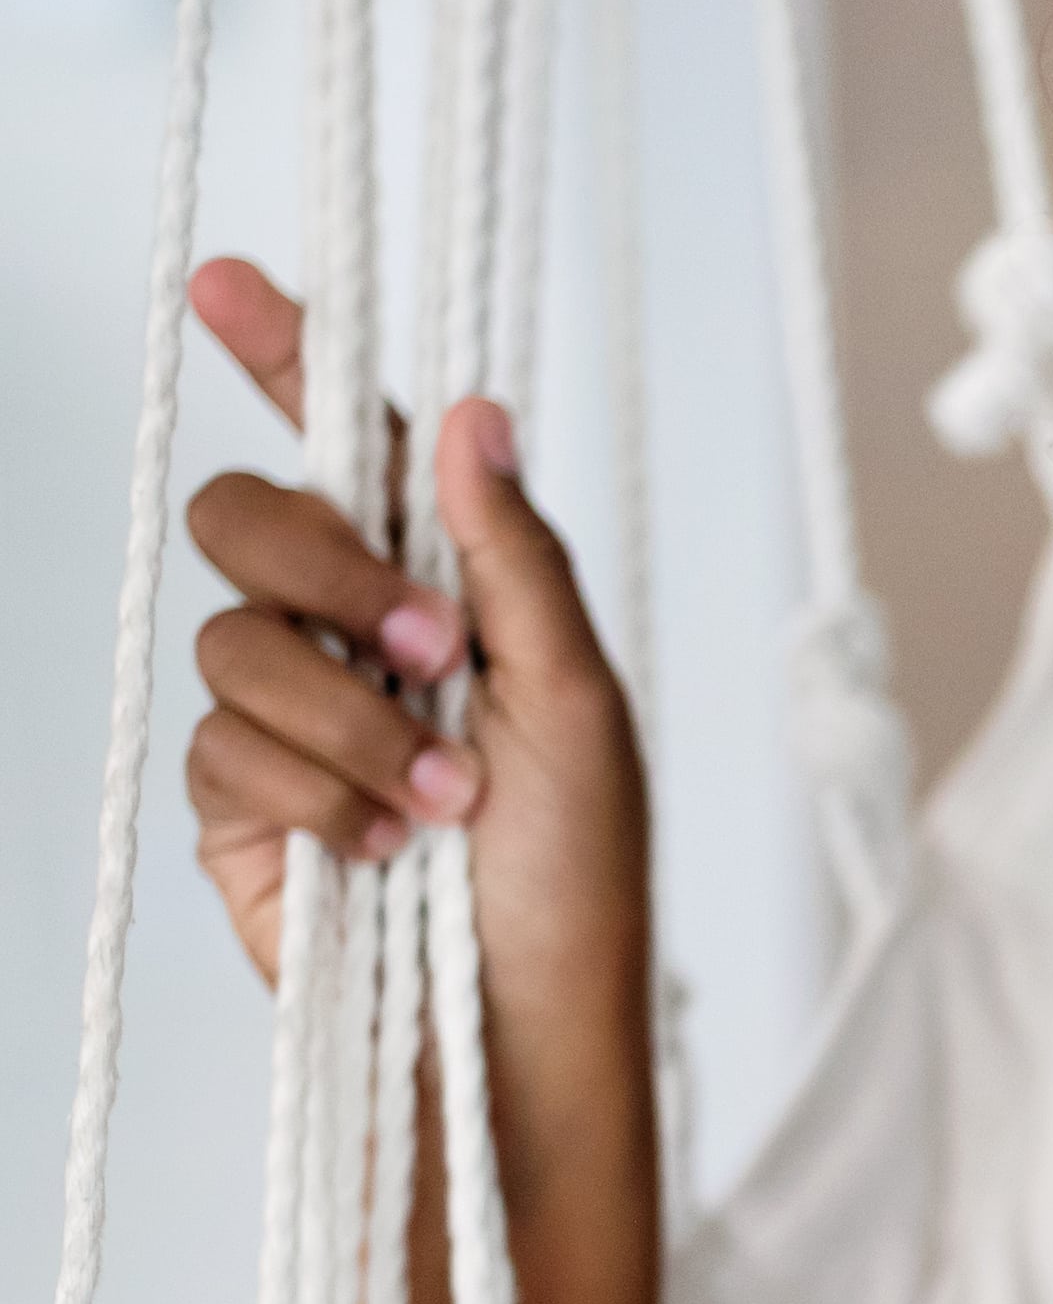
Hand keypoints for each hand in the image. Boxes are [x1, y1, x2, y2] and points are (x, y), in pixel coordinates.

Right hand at [179, 257, 648, 1073]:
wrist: (522, 1020)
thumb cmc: (578, 871)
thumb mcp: (575, 699)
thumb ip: (515, 559)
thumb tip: (473, 413)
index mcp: (445, 589)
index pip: (348, 449)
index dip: (284, 357)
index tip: (229, 283)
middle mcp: (352, 636)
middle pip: (252, 517)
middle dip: (332, 571)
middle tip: (430, 648)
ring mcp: (285, 715)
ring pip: (234, 637)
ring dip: (352, 723)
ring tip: (444, 801)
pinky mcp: (236, 803)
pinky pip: (222, 745)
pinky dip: (318, 796)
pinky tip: (386, 852)